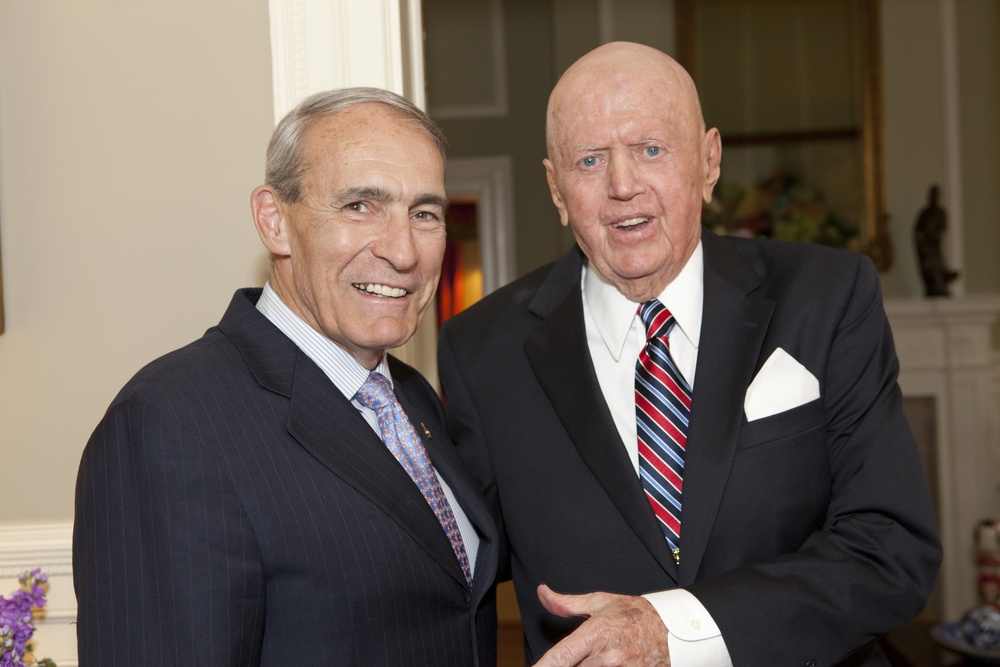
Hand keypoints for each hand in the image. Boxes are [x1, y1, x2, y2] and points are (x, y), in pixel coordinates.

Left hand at [532, 583, 670, 666]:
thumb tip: (543, 593)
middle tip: (562, 662)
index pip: (560, 658)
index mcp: (596, 633)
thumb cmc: (636, 614)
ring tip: (586, 660)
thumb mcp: (600, 602)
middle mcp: (607, 657)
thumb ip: (567, 604)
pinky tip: (596, 665)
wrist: (674, 630)